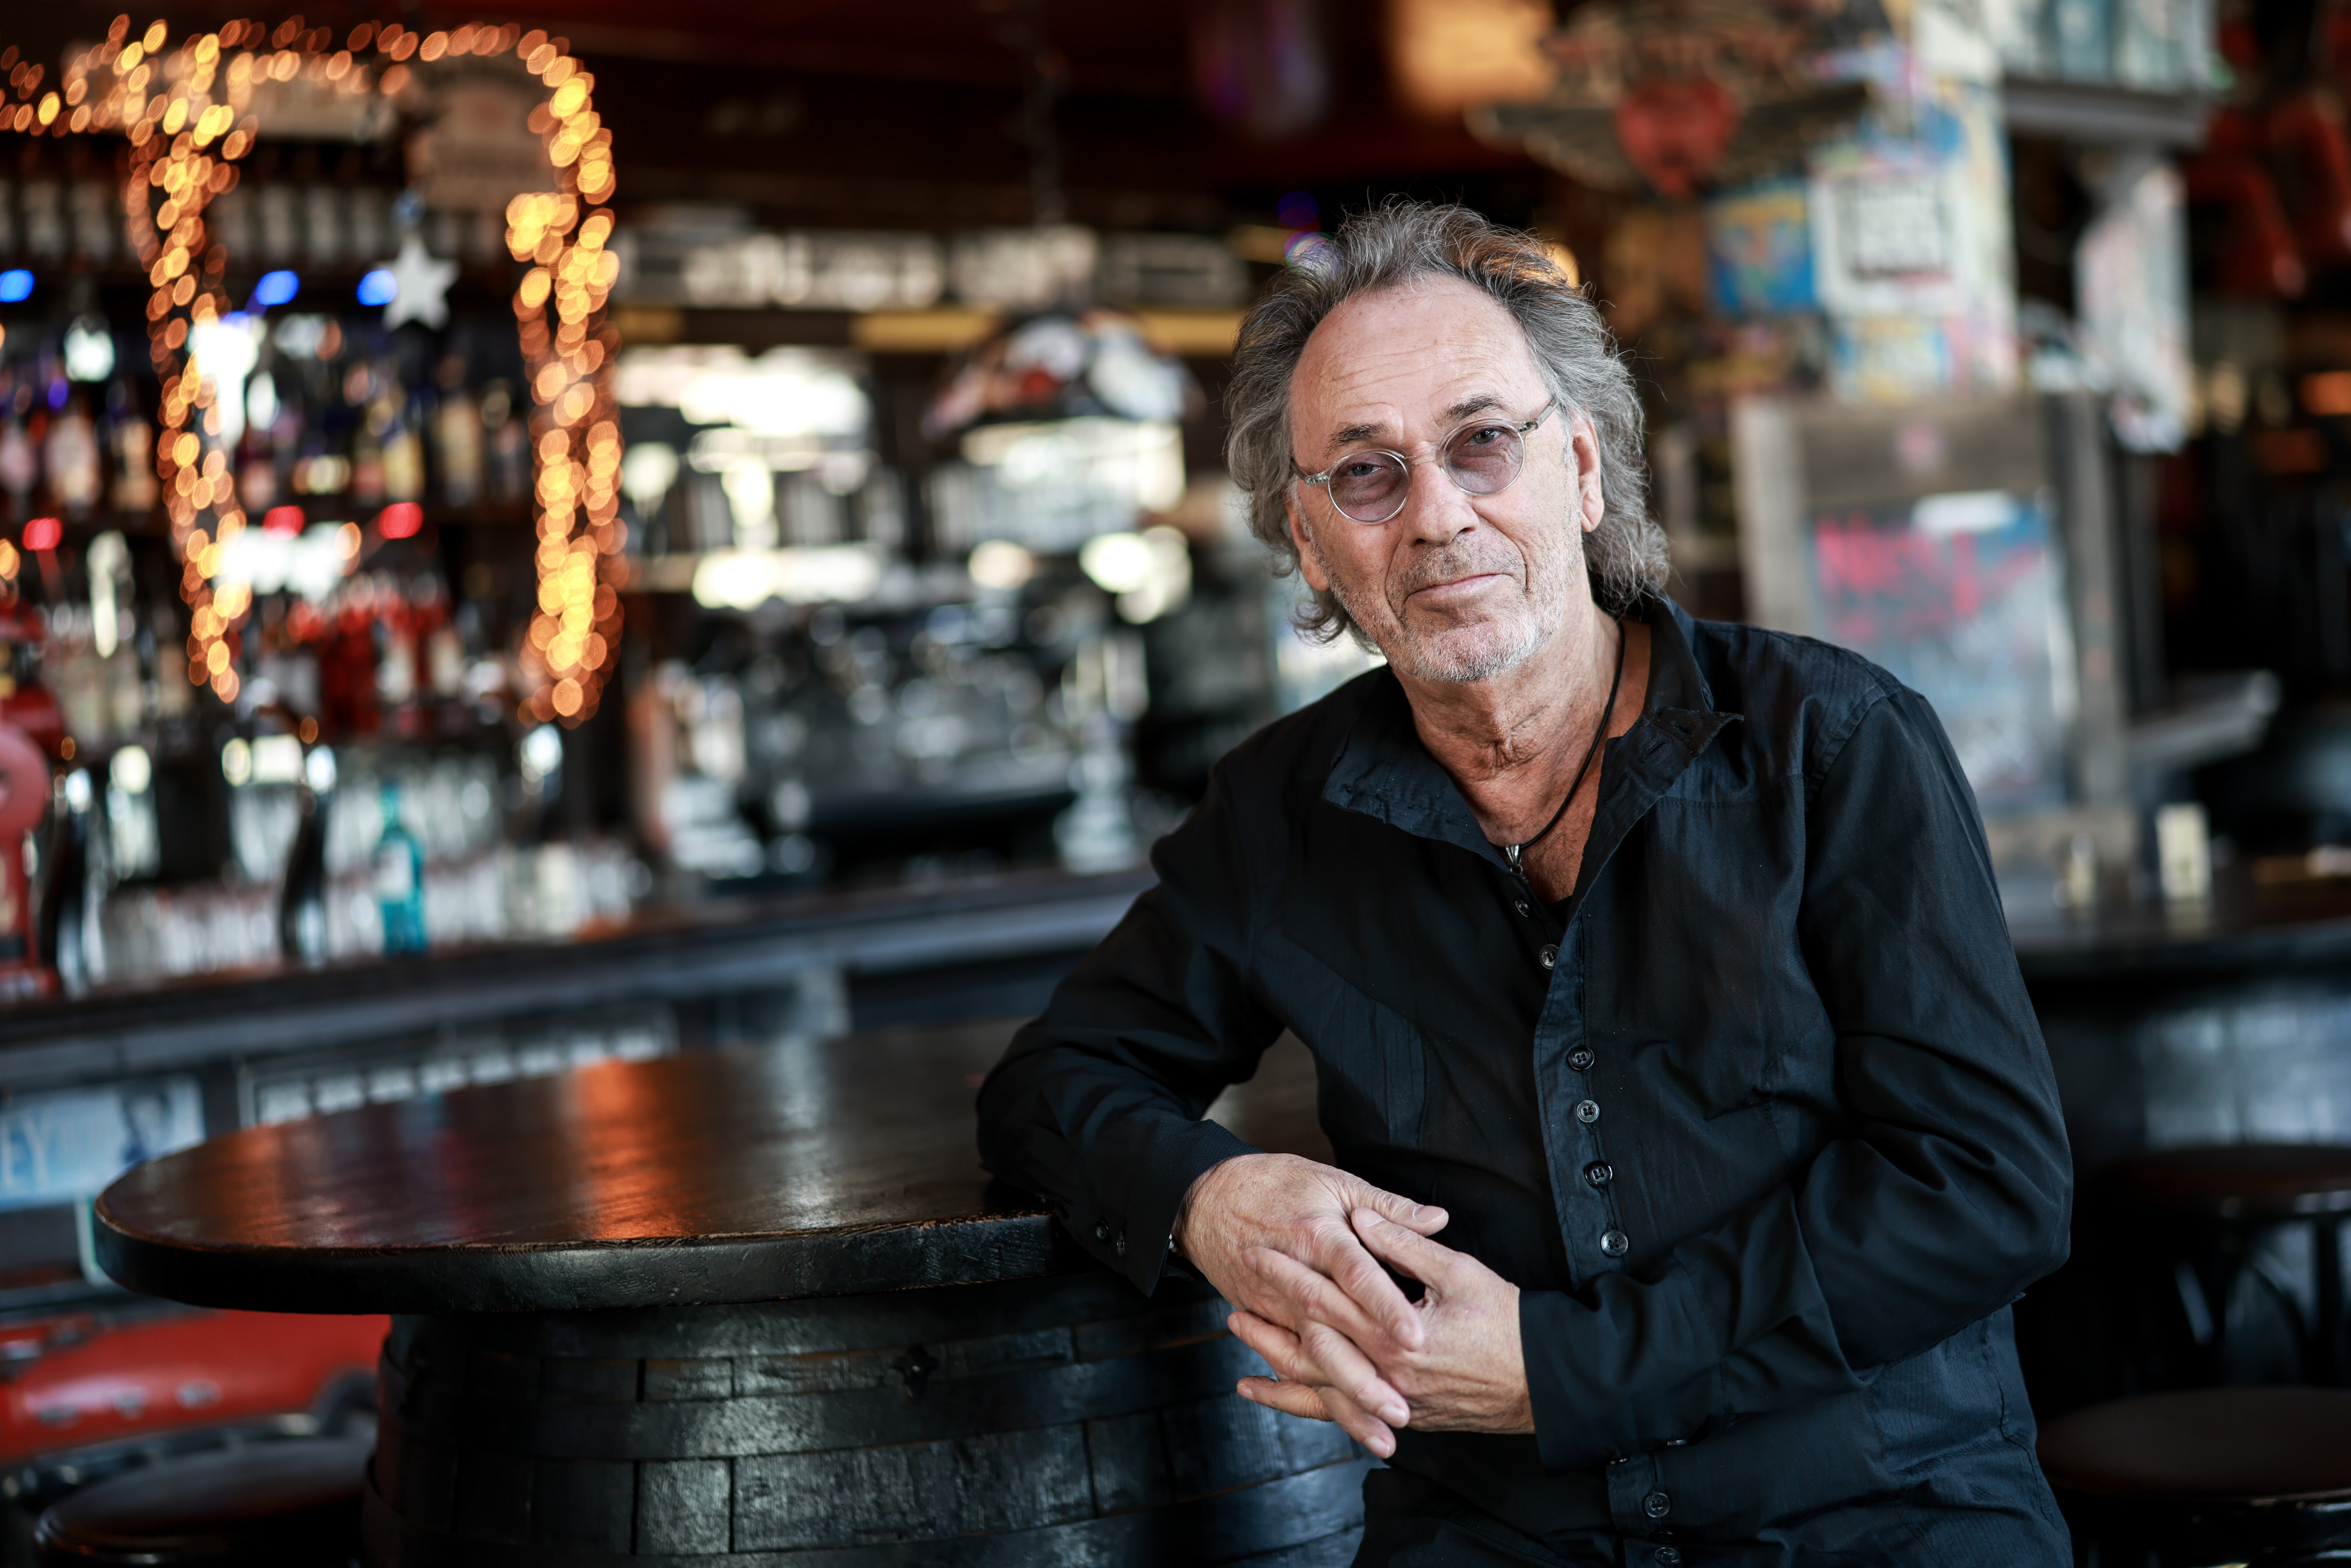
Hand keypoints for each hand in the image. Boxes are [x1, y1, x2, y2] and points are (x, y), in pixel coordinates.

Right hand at [1175, 1153, 1448, 1454]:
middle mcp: (1297, 1278)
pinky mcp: (1266, 1321)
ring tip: (1381, 1437)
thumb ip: (1388, 1206)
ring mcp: (1277, 1306)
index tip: (1417, 1338)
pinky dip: (1312, 1399)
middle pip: (1331, 1334)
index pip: (1357, 1275)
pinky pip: (1290, 1367)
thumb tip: (1439, 1218)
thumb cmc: (1276, 1183)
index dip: (1386, 1307)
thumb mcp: (1335, 1182)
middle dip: (1366, 1378)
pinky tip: (1340, 1423)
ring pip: (1312, 1362)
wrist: (1207, 1198)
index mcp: (1319, 1237)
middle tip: (1402, 1410)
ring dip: (1345, 1402)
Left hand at [1230, 1207, 1531, 1449]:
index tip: (1257, 1250)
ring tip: (1239, 1341)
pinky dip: (1300, 1403)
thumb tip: (1362, 1218)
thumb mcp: (1458, 1272)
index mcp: (1394, 1334)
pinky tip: (1272, 1392)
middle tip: (1232, 1297)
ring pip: (1316, 1386)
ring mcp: (1390, 1401)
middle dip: (1268, 1320)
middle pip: (1309, 1344)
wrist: (1544, 1382)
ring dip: (1274, 1363)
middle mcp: (1384, 1373)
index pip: (1326, 1298)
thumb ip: (1404, 1245)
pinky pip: (1338, 1412)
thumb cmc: (1509, 1323)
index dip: (1288, 1272)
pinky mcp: (1400, 1416)